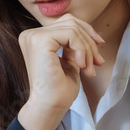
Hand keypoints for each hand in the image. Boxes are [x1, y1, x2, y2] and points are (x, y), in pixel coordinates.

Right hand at [16, 14, 103, 129]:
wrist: (50, 106)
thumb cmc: (58, 90)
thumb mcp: (68, 60)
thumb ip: (72, 44)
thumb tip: (90, 31)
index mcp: (35, 38)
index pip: (66, 23)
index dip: (86, 34)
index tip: (97, 53)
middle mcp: (31, 34)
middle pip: (70, 22)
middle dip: (89, 41)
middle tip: (98, 63)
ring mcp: (34, 36)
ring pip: (73, 28)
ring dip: (87, 48)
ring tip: (89, 68)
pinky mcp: (40, 40)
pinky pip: (71, 34)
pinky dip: (82, 49)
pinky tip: (81, 65)